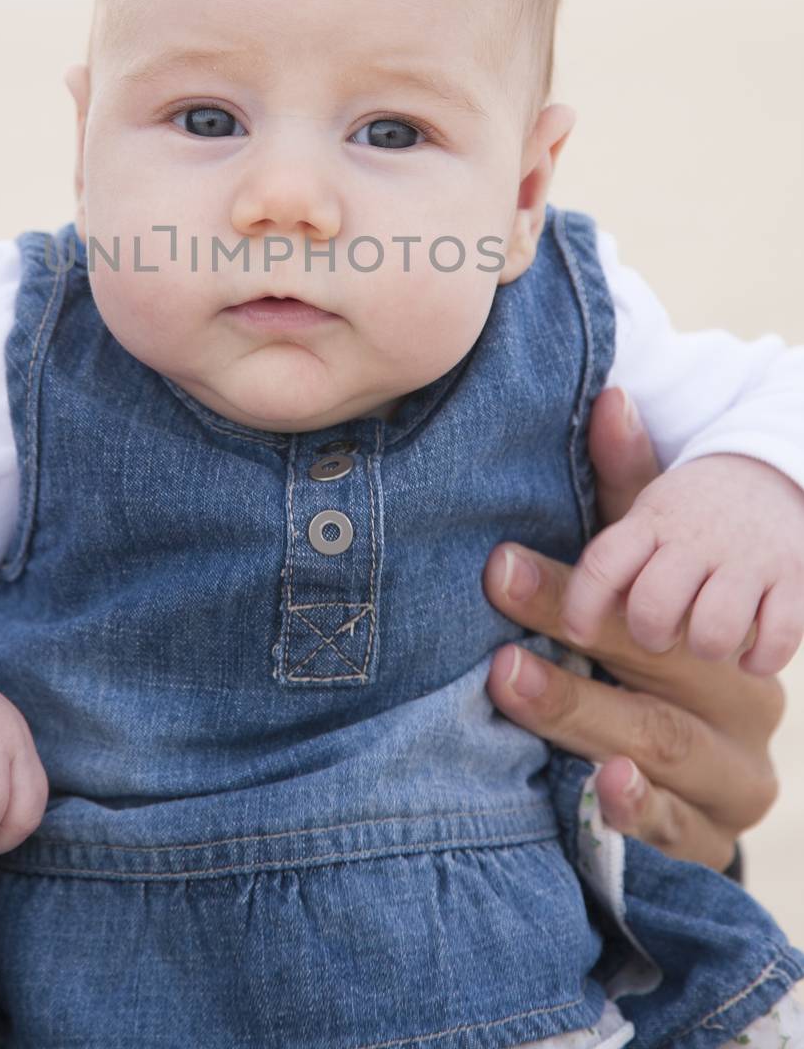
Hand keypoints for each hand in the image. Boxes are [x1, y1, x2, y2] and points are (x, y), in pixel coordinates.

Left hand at [483, 386, 783, 870]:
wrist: (705, 765)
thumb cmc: (654, 642)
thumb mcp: (642, 564)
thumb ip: (623, 489)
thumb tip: (610, 394)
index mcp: (716, 624)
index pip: (644, 597)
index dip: (572, 586)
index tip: (496, 568)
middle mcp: (737, 697)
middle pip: (655, 672)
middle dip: (571, 656)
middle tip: (495, 651)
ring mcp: (733, 773)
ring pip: (662, 746)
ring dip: (590, 721)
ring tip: (525, 697)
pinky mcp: (717, 837)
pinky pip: (682, 831)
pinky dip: (642, 813)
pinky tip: (604, 790)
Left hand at [561, 452, 803, 674]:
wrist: (770, 466)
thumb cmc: (690, 511)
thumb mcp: (646, 507)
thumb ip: (613, 542)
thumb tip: (590, 540)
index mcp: (653, 520)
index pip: (605, 563)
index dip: (583, 605)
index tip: (577, 633)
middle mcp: (698, 538)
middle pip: (654, 604)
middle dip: (649, 633)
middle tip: (658, 634)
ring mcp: (749, 558)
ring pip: (714, 629)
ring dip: (706, 646)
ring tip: (706, 640)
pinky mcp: (794, 578)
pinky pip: (777, 637)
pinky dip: (760, 658)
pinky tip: (749, 656)